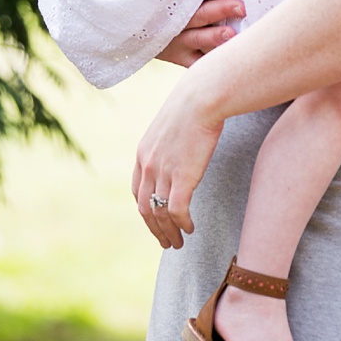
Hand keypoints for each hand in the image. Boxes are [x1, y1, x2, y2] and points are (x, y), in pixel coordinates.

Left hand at [132, 73, 223, 248]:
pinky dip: (182, 224)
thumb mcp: (174, 122)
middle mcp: (148, 166)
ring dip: (168, 232)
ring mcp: (163, 173)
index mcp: (143, 154)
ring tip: (177, 243)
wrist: (202, 97)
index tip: (156, 220)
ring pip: (160, 213)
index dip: (146, 209)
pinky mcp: (182, 177)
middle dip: (154, 229)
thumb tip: (184, 140)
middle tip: (165, 242)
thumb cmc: (196, 102)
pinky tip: (190, 229)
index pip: (138, 191)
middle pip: (145, 208)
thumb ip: (173, 138)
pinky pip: (177, 210)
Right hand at [155, 0, 243, 66]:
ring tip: (231, 34)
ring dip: (214, 36)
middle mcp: (177, 21)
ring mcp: (179, 42)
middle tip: (240, 8)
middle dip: (220, 10)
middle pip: (200, 14)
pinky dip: (209, 60)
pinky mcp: (181, 58)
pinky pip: (196, 62)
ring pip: (198, 38)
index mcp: (176, 0)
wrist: (141, 29)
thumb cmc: (174, 3)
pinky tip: (225, 58)